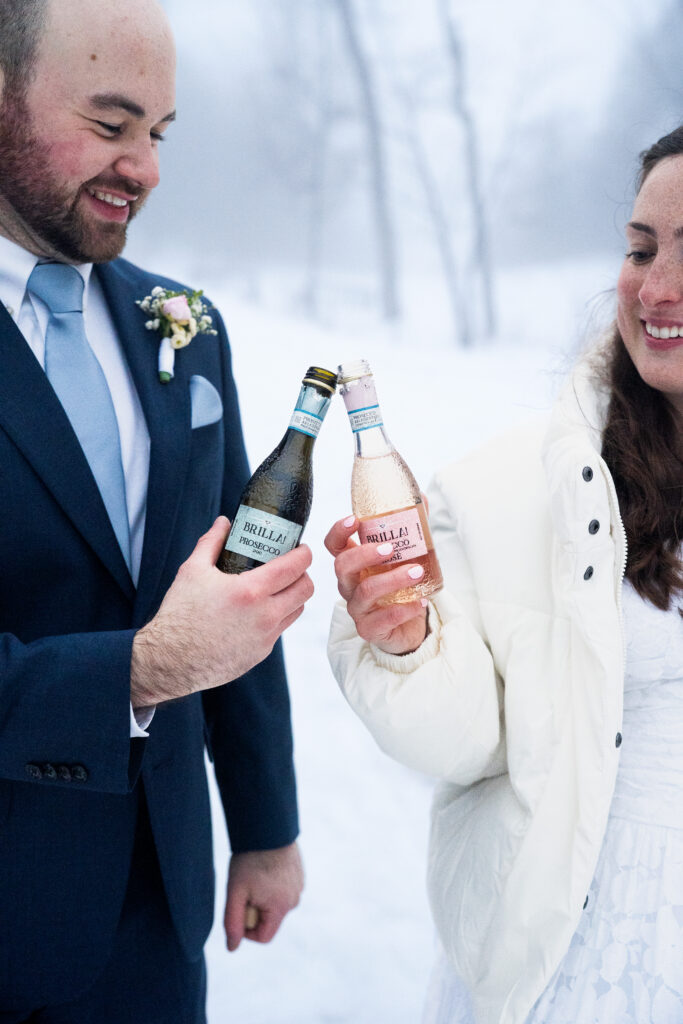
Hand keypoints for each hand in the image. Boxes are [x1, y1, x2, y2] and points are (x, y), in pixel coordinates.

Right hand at [131, 517, 313, 705]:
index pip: (296, 567)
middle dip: (303, 574)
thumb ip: (212, 542)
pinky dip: (276, 616)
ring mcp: (265, 637)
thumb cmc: (179, 615)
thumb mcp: (192, 571)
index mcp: (250, 591)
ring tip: (277, 588)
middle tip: (290, 567)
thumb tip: (224, 523)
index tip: (300, 548)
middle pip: (306, 590)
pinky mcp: (260, 653)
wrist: (170, 661)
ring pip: (297, 610)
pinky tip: (257, 611)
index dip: (304, 554)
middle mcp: (264, 616)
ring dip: (293, 596)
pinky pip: (280, 629)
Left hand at [224, 842, 303, 951]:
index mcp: (281, 907)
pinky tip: (264, 867)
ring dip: (263, 897)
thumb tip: (232, 948)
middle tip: (245, 887)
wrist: (267, 826)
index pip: (263, 937)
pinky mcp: (299, 875)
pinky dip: (272, 885)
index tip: (238, 908)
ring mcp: (299, 886)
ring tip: (254, 874)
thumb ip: (232, 922)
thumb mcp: (235, 892)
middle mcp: (295, 900)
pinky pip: (283, 890)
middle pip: (270, 920)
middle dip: (255, 909)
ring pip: (275, 905)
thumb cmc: (249, 858)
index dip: (246, 930)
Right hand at [325, 516, 427, 654]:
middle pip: (342, 566)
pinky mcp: (370, 629)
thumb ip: (412, 526)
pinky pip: (381, 620)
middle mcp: (350, 584)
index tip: (355, 520)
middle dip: (365, 554)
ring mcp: (358, 608)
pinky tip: (420, 602)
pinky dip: (402, 610)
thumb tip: (422, 497)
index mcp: (354, 563)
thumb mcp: (407, 554)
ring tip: (417, 572)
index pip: (334, 544)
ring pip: (364, 592)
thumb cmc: (403, 585)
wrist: (411, 625)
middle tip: (391, 549)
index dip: (339, 531)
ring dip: (392, 580)